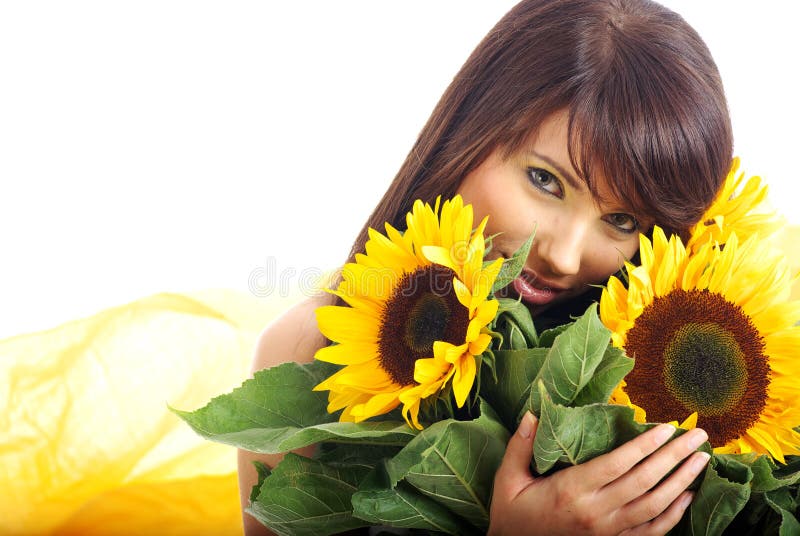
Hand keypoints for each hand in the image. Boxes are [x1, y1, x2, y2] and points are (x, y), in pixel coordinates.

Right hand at [488, 412, 709, 535]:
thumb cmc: (511, 515)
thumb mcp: (508, 479)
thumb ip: (520, 446)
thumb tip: (533, 414)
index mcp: (570, 490)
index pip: (618, 464)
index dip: (645, 446)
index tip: (666, 427)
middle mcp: (595, 512)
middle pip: (644, 481)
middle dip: (674, 456)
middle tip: (698, 435)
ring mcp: (608, 532)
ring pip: (654, 505)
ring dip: (682, 481)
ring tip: (700, 460)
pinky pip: (651, 531)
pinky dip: (674, 514)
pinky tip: (688, 496)